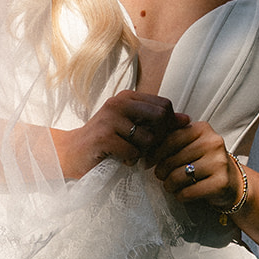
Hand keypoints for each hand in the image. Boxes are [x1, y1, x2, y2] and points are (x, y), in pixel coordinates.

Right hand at [54, 91, 187, 180]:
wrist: (71, 152)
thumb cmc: (104, 140)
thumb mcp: (131, 126)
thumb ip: (157, 122)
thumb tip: (186, 119)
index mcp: (127, 97)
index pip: (164, 105)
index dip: (167, 125)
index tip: (157, 138)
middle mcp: (119, 102)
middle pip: (160, 117)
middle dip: (158, 138)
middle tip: (146, 149)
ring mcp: (110, 118)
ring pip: (148, 138)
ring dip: (143, 153)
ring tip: (129, 154)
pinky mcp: (104, 136)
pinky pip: (133, 152)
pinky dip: (130, 161)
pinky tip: (119, 159)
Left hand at [153, 120, 241, 207]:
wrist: (233, 183)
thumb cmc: (205, 162)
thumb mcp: (192, 144)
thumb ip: (172, 139)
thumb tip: (145, 145)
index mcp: (202, 129)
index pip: (170, 139)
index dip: (155, 153)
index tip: (148, 162)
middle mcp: (213, 142)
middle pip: (172, 159)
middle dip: (161, 171)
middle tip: (161, 177)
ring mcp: (219, 162)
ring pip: (178, 176)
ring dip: (169, 185)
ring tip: (171, 186)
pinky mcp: (220, 182)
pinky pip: (188, 192)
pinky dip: (180, 195)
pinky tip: (182, 194)